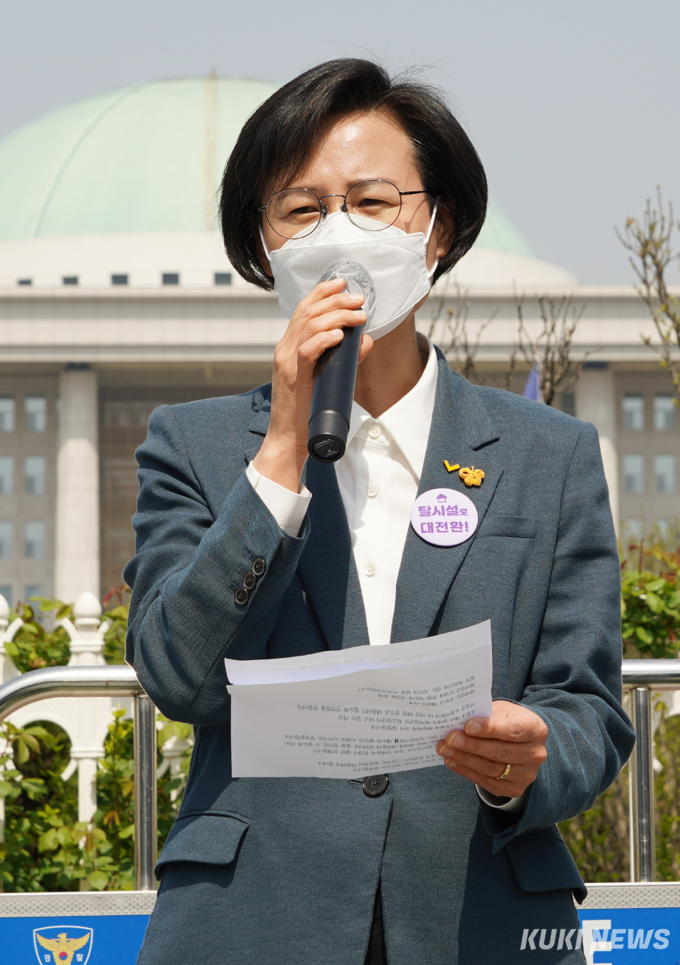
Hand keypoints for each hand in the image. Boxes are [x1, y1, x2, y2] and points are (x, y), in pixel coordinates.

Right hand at [252, 278, 371, 491]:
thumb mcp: (327, 378)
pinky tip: (340, 335)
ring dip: (337, 316)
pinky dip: (324, 338)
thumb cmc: (307, 410)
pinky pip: (307, 349)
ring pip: (309, 326)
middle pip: (308, 312)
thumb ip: (343, 358)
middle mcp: (285, 349)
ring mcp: (287, 361)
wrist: (289, 438)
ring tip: (358, 315)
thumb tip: (365, 340)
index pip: (303, 310)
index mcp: (289, 346)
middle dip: (336, 300)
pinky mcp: (293, 376)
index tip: (343, 283)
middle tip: (359, 299)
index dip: (322, 292)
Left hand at [436, 700, 547, 798]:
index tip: (467, 726)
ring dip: (464, 759)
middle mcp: (535, 754)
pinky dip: (466, 771)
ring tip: (445, 749)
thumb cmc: (509, 721)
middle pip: (500, 752)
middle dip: (472, 745)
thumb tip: (459, 720)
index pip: (512, 730)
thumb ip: (486, 714)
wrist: (523, 743)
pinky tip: (452, 761)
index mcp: (535, 729)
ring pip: (491, 768)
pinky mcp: (515, 789)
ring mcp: (526, 774)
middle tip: (450, 738)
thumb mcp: (504, 711)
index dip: (489, 729)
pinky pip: (487, 782)